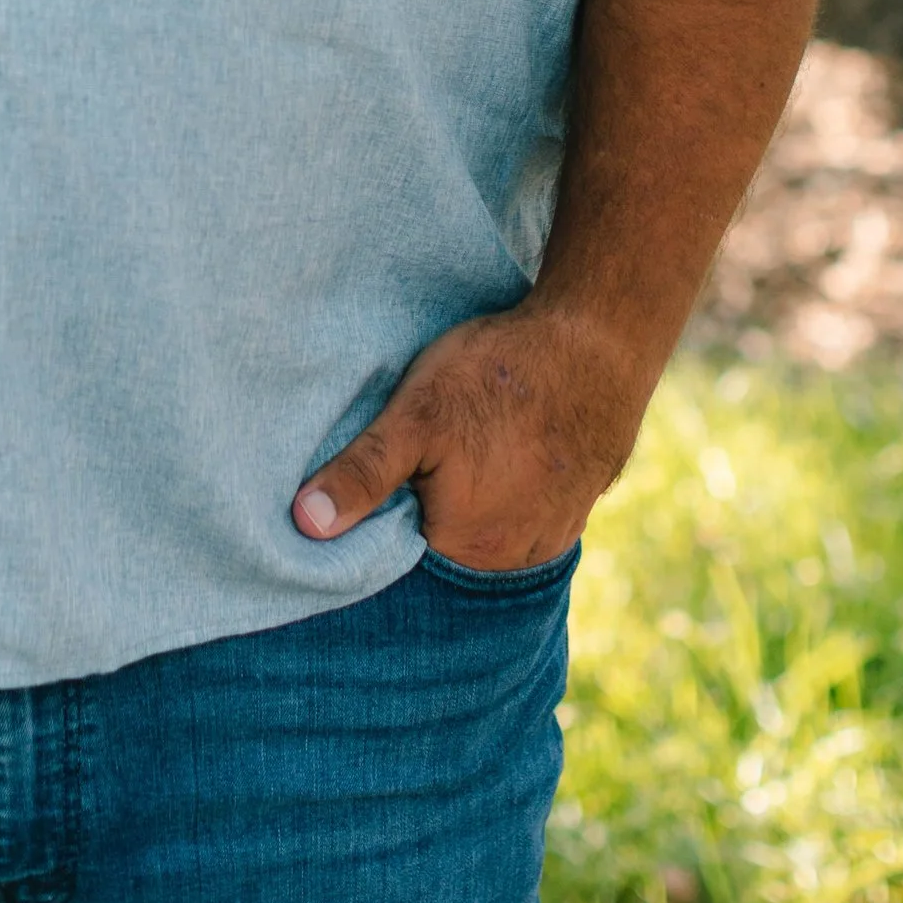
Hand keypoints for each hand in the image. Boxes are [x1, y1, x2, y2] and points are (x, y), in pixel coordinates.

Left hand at [291, 303, 650, 569]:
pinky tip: (498, 457)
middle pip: (443, 547)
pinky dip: (506, 496)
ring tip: (462, 455)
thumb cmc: (501, 376)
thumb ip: (362, 473)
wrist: (597, 345)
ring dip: (469, 506)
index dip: (380, 518)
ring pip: (485, 534)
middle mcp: (512, 558)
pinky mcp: (574, 508)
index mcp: (466, 546)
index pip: (398, 555)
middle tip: (419, 456)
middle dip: (422, 512)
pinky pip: (524, 518)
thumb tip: (305, 525)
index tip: (375, 479)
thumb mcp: (416, 414)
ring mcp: (551, 536)